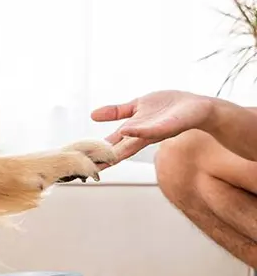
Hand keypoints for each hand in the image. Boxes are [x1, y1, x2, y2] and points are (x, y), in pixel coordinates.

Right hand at [91, 90, 213, 160]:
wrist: (198, 108)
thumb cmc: (168, 108)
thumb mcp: (136, 107)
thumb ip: (116, 112)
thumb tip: (92, 115)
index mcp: (132, 133)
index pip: (108, 146)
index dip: (94, 153)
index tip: (78, 162)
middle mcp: (140, 136)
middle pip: (117, 151)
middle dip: (102, 159)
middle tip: (85, 168)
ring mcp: (153, 132)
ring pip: (131, 143)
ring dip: (116, 149)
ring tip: (101, 154)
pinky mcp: (167, 126)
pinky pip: (150, 129)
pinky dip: (137, 131)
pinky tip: (126, 131)